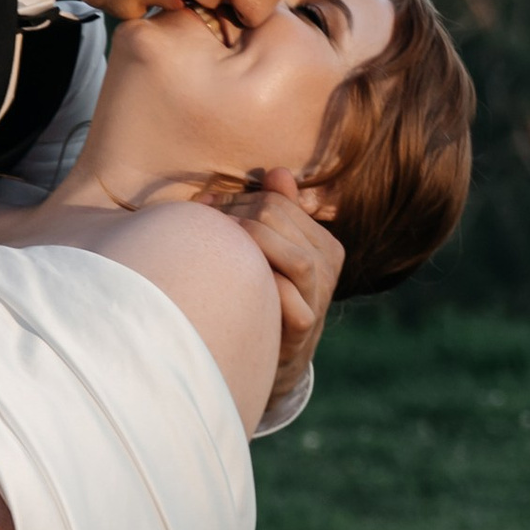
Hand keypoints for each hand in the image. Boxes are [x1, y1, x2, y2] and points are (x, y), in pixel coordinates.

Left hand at [225, 164, 341, 416]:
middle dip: (234, 217)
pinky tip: (231, 278)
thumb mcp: (270, 251)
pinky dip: (263, 283)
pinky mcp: (305, 326)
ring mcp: (320, 296)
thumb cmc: (265, 295)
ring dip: (248, 243)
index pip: (279, 202)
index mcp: (324, 242)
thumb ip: (274, 212)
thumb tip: (278, 172)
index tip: (203, 207)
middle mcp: (329, 265)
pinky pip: (290, 297)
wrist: (270, 356)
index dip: (235, 200)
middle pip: (280, 220)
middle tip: (200, 223)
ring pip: (297, 257)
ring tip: (215, 244)